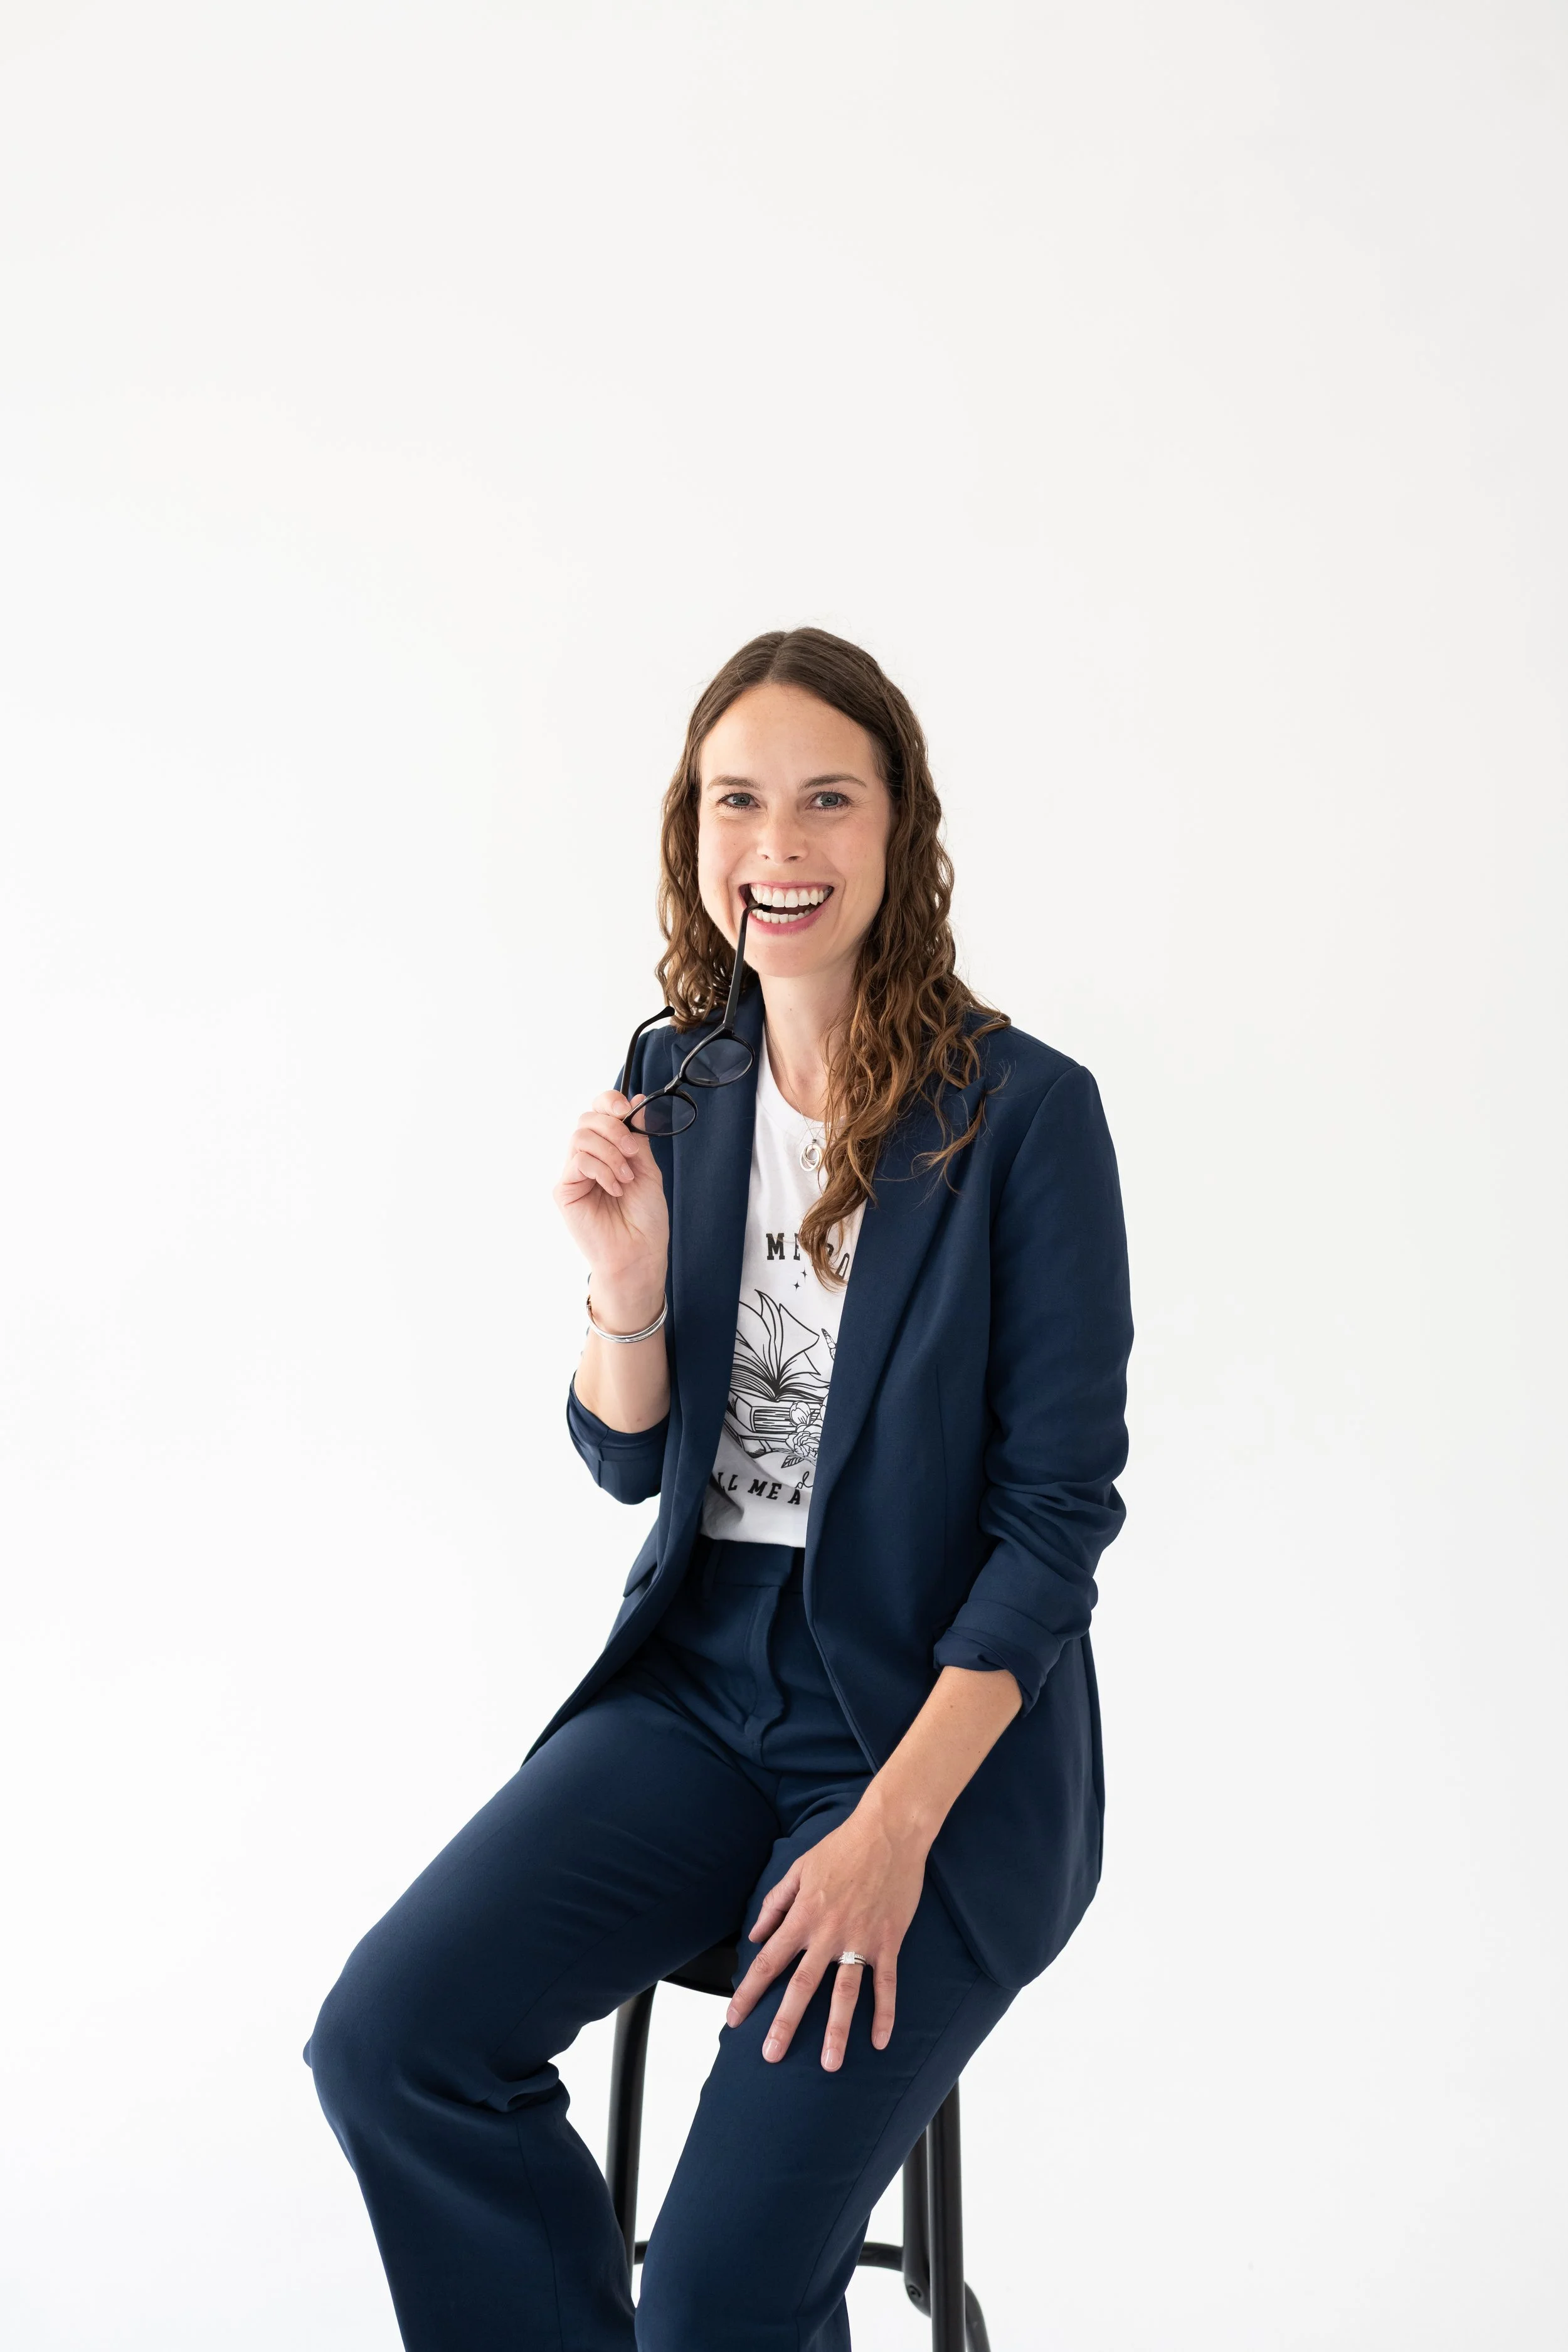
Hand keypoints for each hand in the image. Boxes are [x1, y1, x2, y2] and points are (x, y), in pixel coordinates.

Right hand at [552, 1089, 669, 1309]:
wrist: (639, 1253)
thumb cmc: (645, 1219)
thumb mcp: (648, 1170)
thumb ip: (638, 1137)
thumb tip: (637, 1101)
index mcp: (608, 1150)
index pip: (598, 1112)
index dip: (609, 1102)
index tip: (627, 1111)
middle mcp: (588, 1159)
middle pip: (587, 1119)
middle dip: (614, 1129)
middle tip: (632, 1153)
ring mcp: (574, 1174)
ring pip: (581, 1137)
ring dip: (610, 1152)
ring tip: (626, 1178)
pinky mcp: (565, 1189)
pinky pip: (578, 1161)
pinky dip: (602, 1170)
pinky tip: (615, 1188)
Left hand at [724, 1794, 929, 2070]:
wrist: (888, 1831)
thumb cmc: (842, 1847)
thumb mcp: (799, 1868)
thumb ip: (775, 1903)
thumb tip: (754, 1934)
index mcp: (803, 1916)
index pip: (768, 1961)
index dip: (749, 1992)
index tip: (733, 2018)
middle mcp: (828, 1933)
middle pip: (802, 1985)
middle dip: (785, 2022)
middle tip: (771, 2056)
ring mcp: (860, 1940)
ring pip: (845, 1993)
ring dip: (837, 2030)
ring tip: (830, 2064)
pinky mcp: (888, 1941)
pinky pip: (886, 1983)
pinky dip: (884, 2013)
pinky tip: (880, 2040)